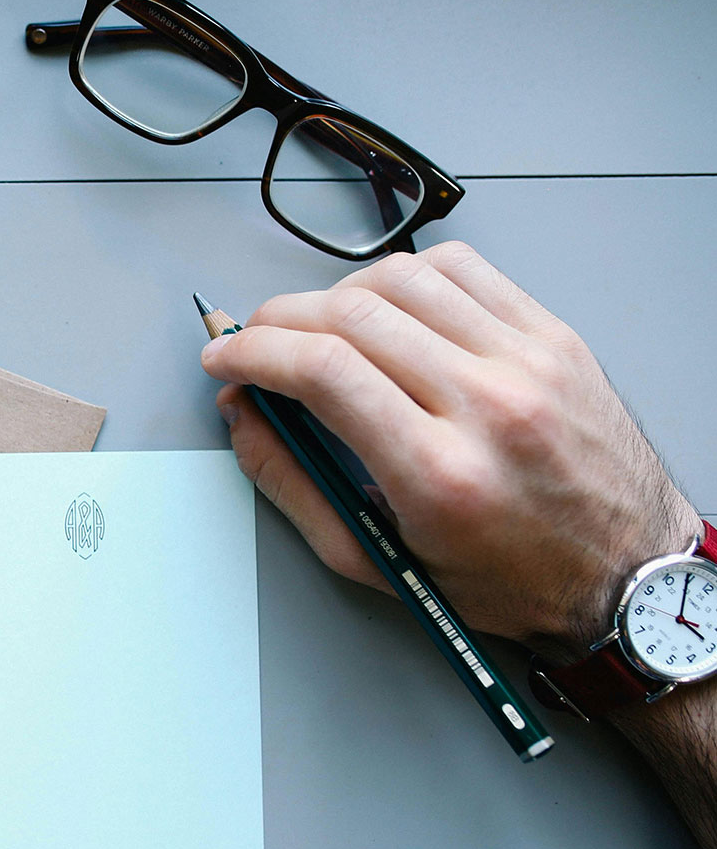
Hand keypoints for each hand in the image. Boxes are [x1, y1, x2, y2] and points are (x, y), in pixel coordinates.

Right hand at [199, 242, 699, 666]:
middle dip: (278, 319)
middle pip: (352, 314)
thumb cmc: (508, 580)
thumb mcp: (378, 560)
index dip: (252, 352)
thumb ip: (293, 487)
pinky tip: (387, 304)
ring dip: (336, 293)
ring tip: (318, 327)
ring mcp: (528, 362)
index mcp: (439, 473)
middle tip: (254, 341)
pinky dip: (407, 274)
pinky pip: (465, 268)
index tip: (224, 358)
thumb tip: (243, 417)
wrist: (624, 575)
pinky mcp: (555, 338)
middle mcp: (489, 405)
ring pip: (403, 278)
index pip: (323, 370)